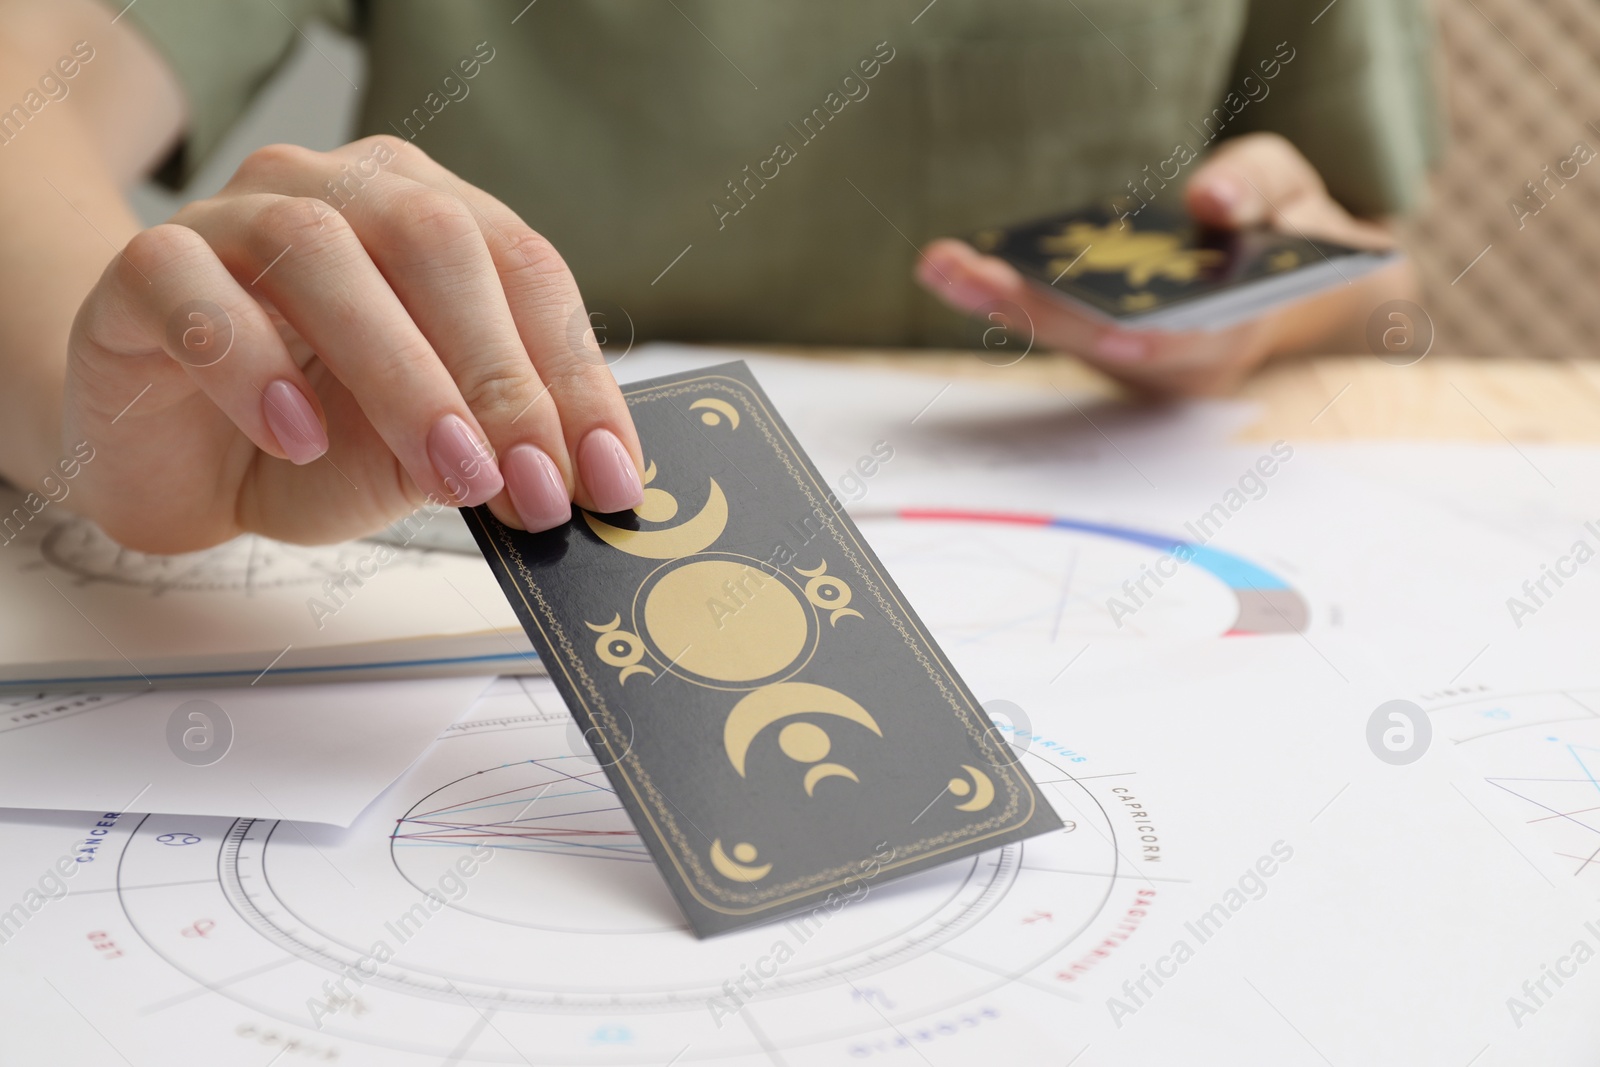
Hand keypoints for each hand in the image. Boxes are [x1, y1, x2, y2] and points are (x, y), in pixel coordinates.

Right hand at [64, 136, 643, 551]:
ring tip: (446, 470)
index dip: (573, 373)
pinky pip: (193, 291)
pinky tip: (297, 437)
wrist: (169, 461)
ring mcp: (231, 219)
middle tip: (531, 484)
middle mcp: (335, 193)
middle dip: (499, 373)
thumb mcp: (415, 458)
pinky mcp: (143, 271)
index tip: (607, 475)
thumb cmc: (308, 442)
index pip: (523, 267)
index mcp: (425, 214)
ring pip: (319, 252)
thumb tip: (564, 476)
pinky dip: (254, 365)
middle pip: (434, 241)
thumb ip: (483, 449)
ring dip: (400, 373)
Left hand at [916, 132, 1411, 395]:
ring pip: (1063, 339)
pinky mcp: (1106, 350)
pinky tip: (960, 268)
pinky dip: (1008, 298)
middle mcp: (1177, 365)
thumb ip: (1257, 186)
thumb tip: (1210, 196)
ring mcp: (1137, 365)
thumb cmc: (1289, 234)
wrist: (1288, 287)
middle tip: (960, 270)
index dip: (1138, 338)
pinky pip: (1054, 327)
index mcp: (1235, 333)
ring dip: (998, 303)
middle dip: (1028, 306)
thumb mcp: (1293, 191)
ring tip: (943, 265)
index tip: (1096, 331)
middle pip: (1096, 342)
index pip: (1181, 344)